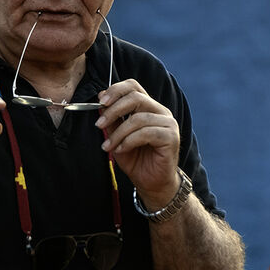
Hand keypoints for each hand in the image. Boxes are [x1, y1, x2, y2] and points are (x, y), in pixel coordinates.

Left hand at [95, 79, 180, 207]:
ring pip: (138, 118)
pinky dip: (129, 141)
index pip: (134, 87)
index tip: (100, 101)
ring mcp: (168, 123)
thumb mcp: (118, 137)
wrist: (152, 183)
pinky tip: (121, 149)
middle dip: (113, 110)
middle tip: (99, 124)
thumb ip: (112, 120)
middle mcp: (160, 112)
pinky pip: (145, 133)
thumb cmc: (137, 160)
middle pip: (136, 97)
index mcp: (149, 107)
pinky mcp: (171, 137)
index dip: (116, 90)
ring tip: (108, 146)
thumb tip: (101, 102)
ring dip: (118, 132)